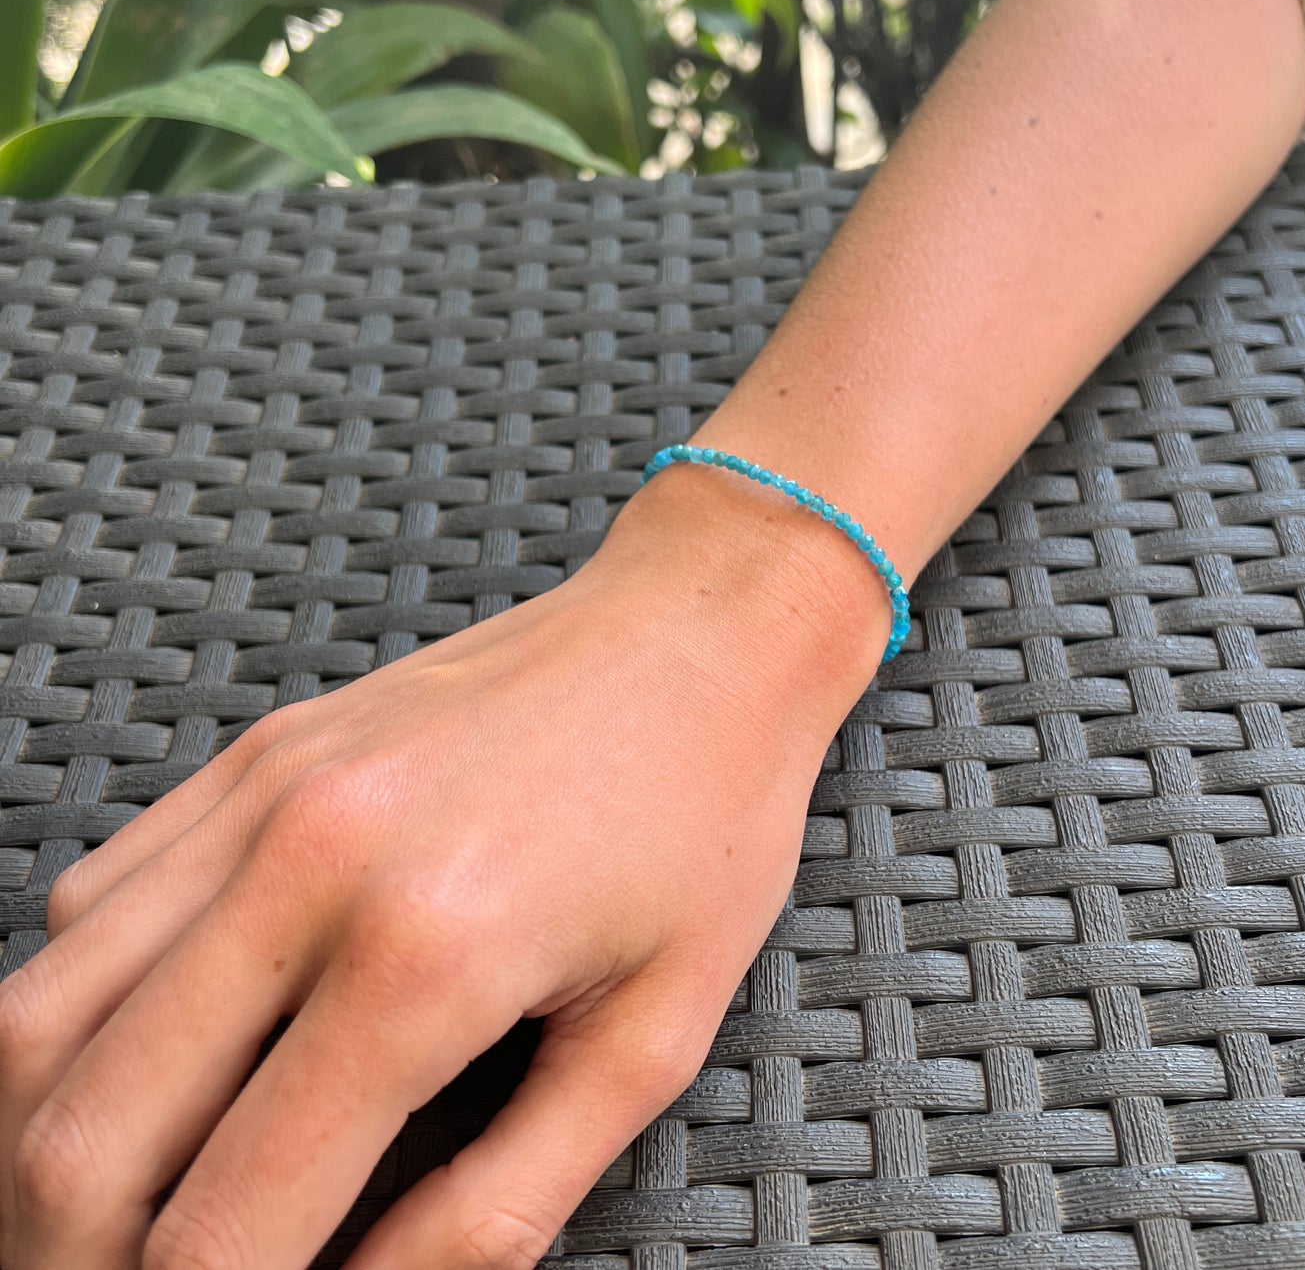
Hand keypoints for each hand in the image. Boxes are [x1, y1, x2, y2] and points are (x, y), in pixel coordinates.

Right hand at [0, 461, 890, 1269]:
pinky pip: (95, 899)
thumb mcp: (650, 1038)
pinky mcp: (256, 752)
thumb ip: (499, 1205)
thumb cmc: (704, 818)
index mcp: (427, 955)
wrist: (702, 631)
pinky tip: (154, 1048)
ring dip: (53, 1141)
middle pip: (83, 1133)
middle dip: (77, 1258)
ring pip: (43, 1013)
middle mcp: (311, 863)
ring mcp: (266, 792)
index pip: (228, 1215)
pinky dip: (84, 1007)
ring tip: (115, 1206)